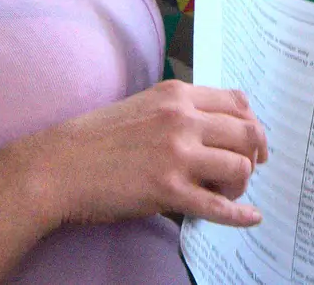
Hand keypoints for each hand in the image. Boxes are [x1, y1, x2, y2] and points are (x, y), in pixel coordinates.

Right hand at [24, 80, 267, 228]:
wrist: (59, 166)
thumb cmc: (97, 138)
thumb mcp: (144, 105)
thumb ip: (181, 109)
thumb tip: (220, 124)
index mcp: (177, 96)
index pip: (238, 103)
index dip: (253, 125)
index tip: (253, 142)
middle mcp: (182, 120)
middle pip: (246, 133)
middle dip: (254, 154)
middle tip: (251, 169)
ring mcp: (176, 155)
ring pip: (238, 167)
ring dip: (240, 184)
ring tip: (226, 193)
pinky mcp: (168, 191)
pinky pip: (218, 205)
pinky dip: (240, 215)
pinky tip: (250, 218)